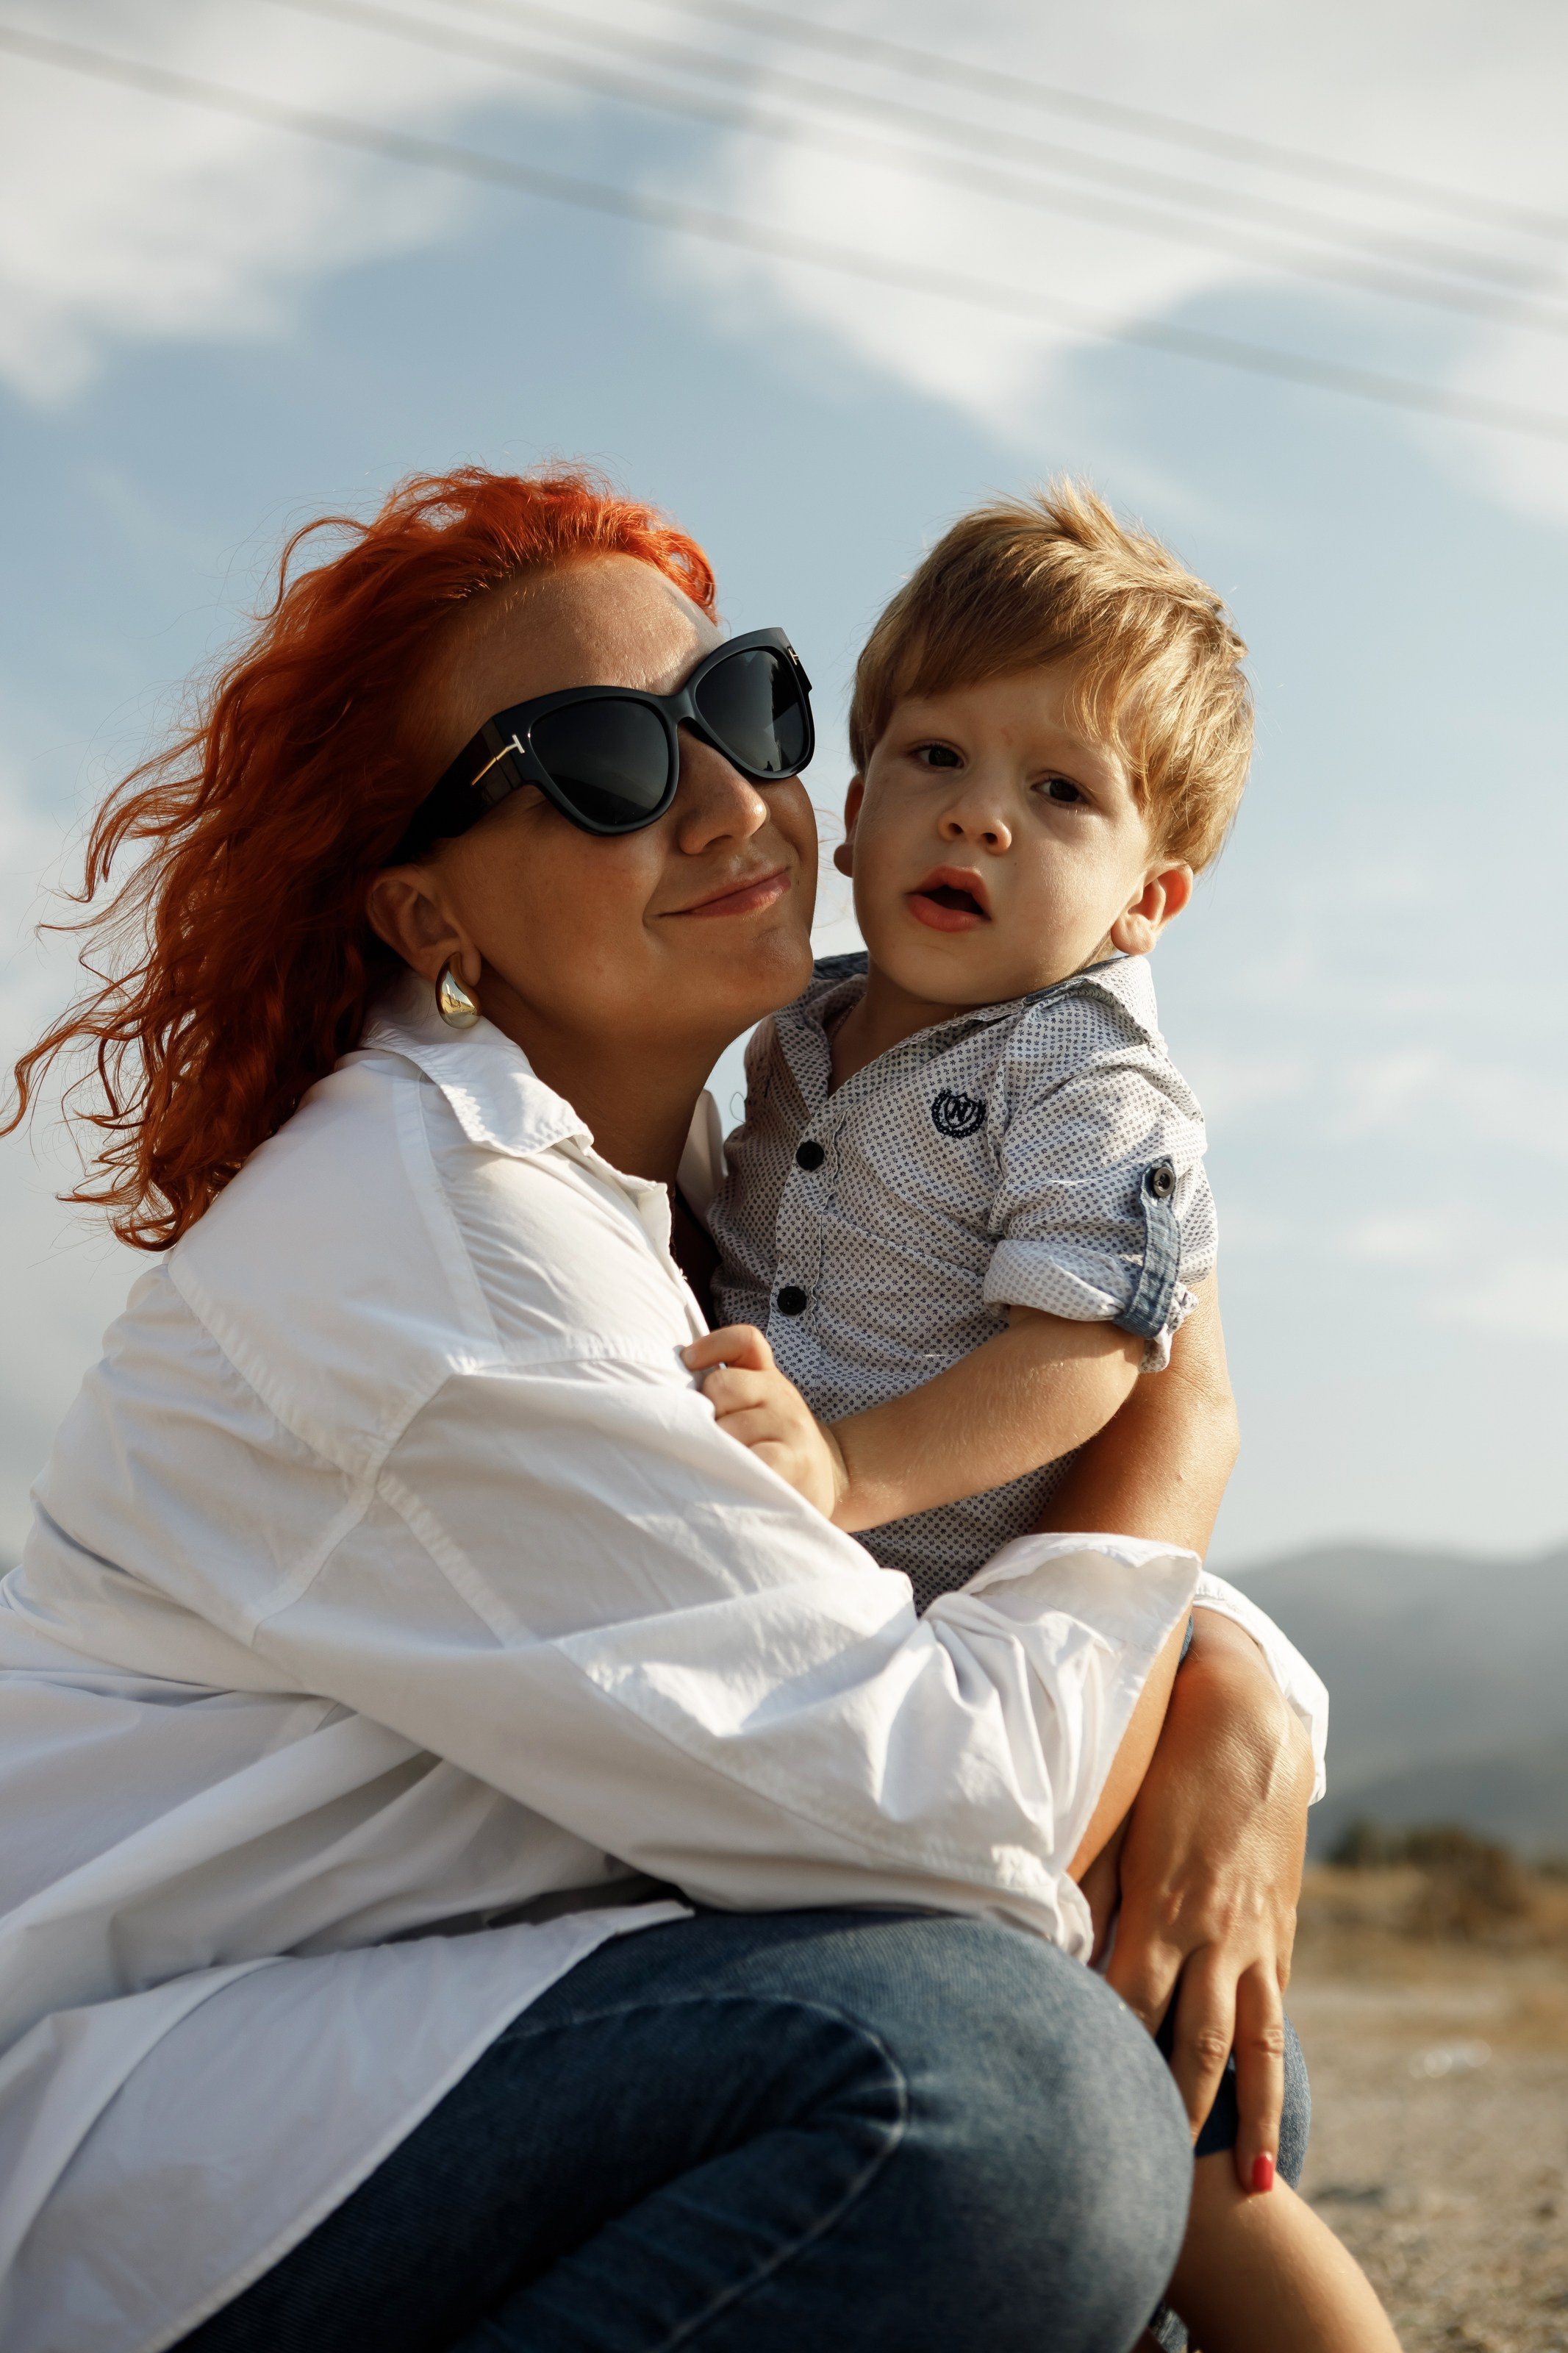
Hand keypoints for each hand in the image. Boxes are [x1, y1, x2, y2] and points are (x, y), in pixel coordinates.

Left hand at [682, 1325, 847, 1521]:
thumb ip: (726, 1392)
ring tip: (721, 1465)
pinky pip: (753, 1459)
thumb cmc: (775, 1445)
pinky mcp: (794, 1461)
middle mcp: (780, 1394)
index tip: (688, 1364)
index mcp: (766, 1377)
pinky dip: (736, 1470)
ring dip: (716, 1449)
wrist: (830, 1481)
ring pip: (730, 1426)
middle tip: (708, 1439)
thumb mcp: (757, 1408)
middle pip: (723, 1385)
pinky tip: (734, 1479)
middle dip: (705, 1413)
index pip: (745, 1341)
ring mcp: (790, 1426)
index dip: (711, 1345)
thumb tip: (670, 1394)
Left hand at [1106, 1608, 1312, 2195]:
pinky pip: (1277, 2012)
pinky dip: (1274, 2065)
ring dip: (1253, 2119)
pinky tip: (1266, 2104)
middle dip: (1180, 2115)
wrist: (1251, 1726)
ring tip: (1253, 2185)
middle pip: (1196, 2046)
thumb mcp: (1119, 1829)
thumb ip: (1085, 1892)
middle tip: (1164, 2182)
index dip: (1108, 2061)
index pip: (1126, 2005)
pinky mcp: (1280, 1935)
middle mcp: (1211, 1936)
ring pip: (1256, 2048)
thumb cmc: (1164, 1771)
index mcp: (1160, 1909)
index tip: (1085, 2113)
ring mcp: (1254, 1941)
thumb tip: (1051, 1952)